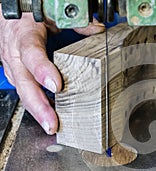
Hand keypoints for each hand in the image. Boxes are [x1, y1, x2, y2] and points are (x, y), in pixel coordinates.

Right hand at [0, 8, 103, 134]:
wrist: (9, 17)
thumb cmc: (28, 14)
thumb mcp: (49, 11)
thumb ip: (74, 21)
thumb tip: (98, 30)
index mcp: (23, 34)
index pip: (31, 53)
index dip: (42, 70)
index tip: (57, 86)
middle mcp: (14, 53)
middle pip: (24, 83)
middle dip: (38, 106)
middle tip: (52, 124)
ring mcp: (12, 66)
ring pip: (23, 91)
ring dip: (38, 111)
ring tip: (52, 126)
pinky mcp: (16, 73)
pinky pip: (26, 91)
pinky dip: (37, 104)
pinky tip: (50, 115)